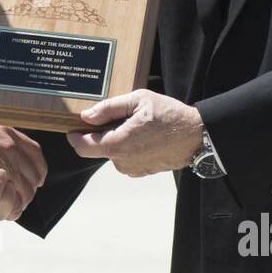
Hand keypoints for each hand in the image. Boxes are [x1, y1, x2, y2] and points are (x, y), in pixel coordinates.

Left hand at [67, 90, 202, 177]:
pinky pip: (126, 158)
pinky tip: (144, 135)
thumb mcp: (138, 100)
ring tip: (136, 124)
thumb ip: (109, 108)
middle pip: (98, 148)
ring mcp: (132, 169)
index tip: (73, 127)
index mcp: (117, 144)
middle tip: (117, 116)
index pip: (83, 147)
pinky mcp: (142, 171)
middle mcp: (122, 161)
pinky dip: (128, 147)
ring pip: (113, 152)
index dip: (75, 137)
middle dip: (101, 133)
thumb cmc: (170, 116)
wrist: (197, 137)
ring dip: (117, 139)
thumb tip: (86, 116)